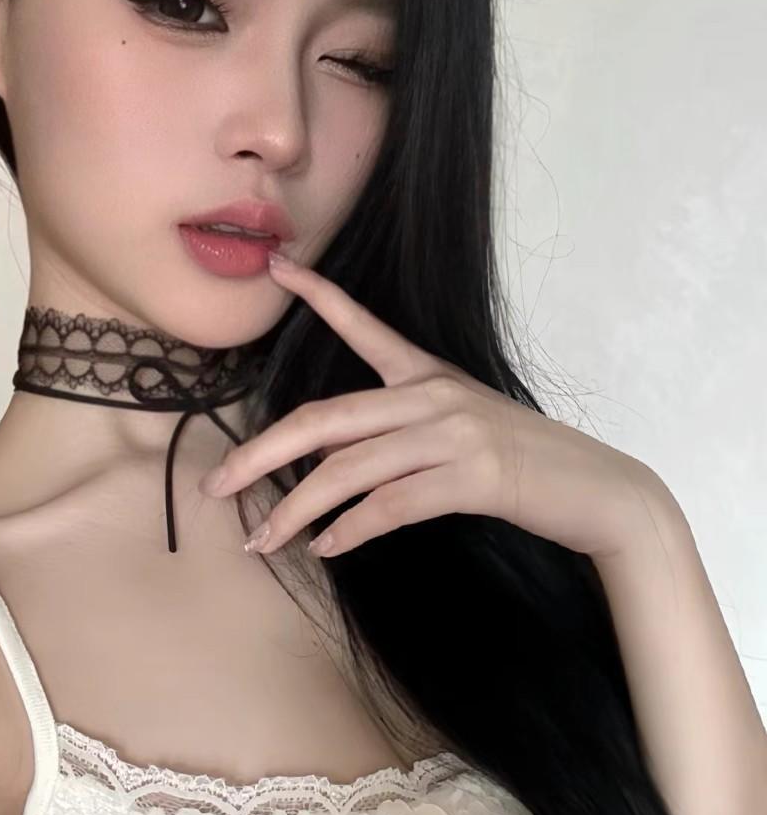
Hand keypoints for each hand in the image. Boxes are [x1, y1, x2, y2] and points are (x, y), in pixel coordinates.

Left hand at [198, 252, 682, 561]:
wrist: (597, 490)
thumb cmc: (522, 463)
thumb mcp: (458, 431)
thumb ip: (396, 437)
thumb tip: (328, 469)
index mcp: (427, 375)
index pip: (364, 326)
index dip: (319, 295)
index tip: (277, 266)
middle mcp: (432, 395)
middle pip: (325, 419)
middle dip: (262, 454)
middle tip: (217, 486)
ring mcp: (453, 433)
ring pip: (349, 470)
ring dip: (297, 513)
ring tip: (263, 542)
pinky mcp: (472, 476)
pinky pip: (390, 505)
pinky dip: (351, 530)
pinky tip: (325, 548)